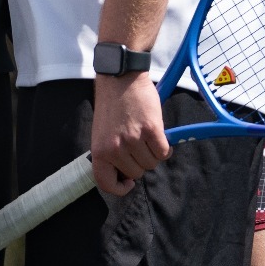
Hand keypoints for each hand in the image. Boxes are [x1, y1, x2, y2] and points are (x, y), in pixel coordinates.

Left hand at [89, 72, 168, 195]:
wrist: (120, 77)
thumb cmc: (112, 104)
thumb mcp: (103, 133)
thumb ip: (111, 153)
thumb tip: (127, 174)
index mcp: (99, 151)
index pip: (106, 184)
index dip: (119, 188)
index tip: (128, 182)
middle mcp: (115, 149)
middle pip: (137, 173)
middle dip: (140, 162)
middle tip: (139, 145)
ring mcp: (133, 139)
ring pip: (151, 163)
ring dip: (153, 153)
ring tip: (147, 137)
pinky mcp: (151, 129)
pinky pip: (163, 152)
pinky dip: (165, 147)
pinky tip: (158, 135)